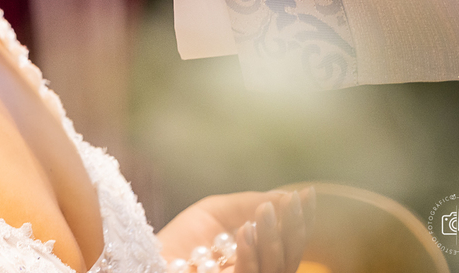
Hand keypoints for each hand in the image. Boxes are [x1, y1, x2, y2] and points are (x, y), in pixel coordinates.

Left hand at [157, 188, 314, 272]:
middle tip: (290, 201)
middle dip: (293, 229)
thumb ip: (249, 204)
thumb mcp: (218, 212)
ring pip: (273, 269)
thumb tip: (286, 196)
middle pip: (288, 259)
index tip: (307, 194)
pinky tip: (247, 230)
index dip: (301, 220)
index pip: (290, 243)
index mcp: (260, 258)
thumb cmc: (185, 237)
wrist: (151, 255)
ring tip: (265, 210)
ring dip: (272, 238)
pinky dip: (250, 254)